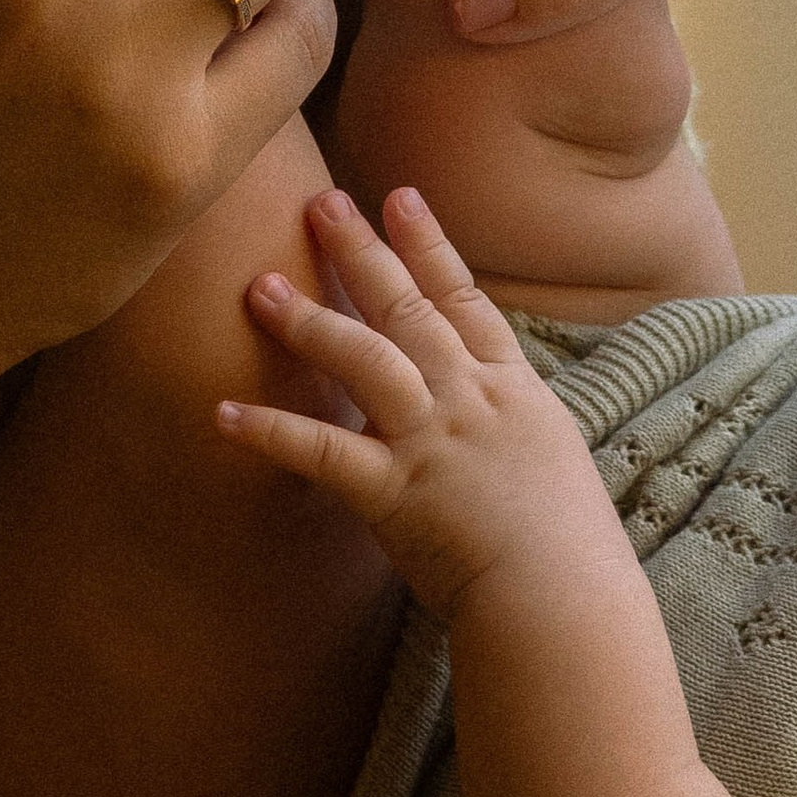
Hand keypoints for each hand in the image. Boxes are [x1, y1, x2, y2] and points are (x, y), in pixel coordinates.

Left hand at [219, 184, 607, 618]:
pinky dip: (271, 432)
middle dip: (361, 252)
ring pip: (364, 359)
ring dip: (308, 319)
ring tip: (257, 284)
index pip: (464, 301)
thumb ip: (515, 435)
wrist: (566, 601)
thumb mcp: (555, 467)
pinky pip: (322, 451)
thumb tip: (493, 426)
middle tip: (319, 202)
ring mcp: (431, 441)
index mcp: (512, 392)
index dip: (429, 244)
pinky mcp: (394, 492)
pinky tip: (223, 413)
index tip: (399, 196)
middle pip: (407, 309)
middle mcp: (469, 401)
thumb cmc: (572, 553)